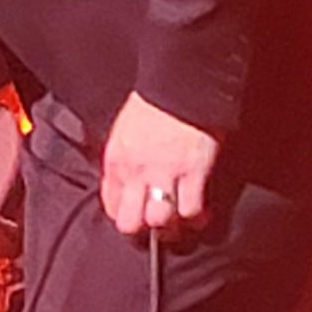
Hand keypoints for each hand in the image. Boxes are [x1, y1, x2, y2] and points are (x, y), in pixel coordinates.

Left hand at [100, 91, 222, 240]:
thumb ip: (123, 159)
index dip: (125, 215)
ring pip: (161, 221)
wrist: (179, 81)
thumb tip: (125, 183)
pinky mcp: (193, 171)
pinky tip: (199, 214)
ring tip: (178, 223)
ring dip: (171, 226)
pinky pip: (191, 210)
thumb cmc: (152, 102)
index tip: (136, 215)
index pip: (111, 205)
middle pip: (131, 223)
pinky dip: (196, 217)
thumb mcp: (124, 129)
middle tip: (155, 228)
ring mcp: (165, 172)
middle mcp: (136, 171)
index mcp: (116, 159)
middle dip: (143, 229)